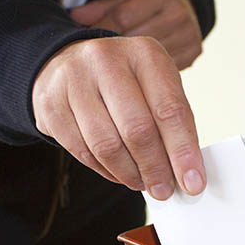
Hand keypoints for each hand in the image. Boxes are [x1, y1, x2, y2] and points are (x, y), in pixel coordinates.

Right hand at [32, 36, 205, 199]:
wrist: (68, 63)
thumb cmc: (126, 82)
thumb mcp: (156, 88)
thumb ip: (173, 124)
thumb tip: (188, 173)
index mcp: (145, 54)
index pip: (170, 110)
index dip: (183, 152)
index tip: (193, 183)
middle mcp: (107, 59)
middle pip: (137, 129)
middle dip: (155, 168)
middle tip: (164, 190)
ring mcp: (74, 79)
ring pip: (107, 144)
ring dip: (129, 173)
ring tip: (142, 183)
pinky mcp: (51, 102)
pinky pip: (81, 150)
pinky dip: (104, 170)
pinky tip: (119, 174)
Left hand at [70, 0, 201, 69]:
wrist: (186, 9)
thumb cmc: (148, 4)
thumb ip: (103, 7)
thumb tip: (76, 17)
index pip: (123, 17)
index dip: (101, 31)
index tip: (85, 44)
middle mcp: (177, 15)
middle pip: (137, 40)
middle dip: (114, 52)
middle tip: (93, 63)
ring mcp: (188, 36)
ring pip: (151, 60)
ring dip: (130, 68)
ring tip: (110, 73)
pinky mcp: (193, 54)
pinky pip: (164, 70)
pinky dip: (147, 75)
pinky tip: (134, 78)